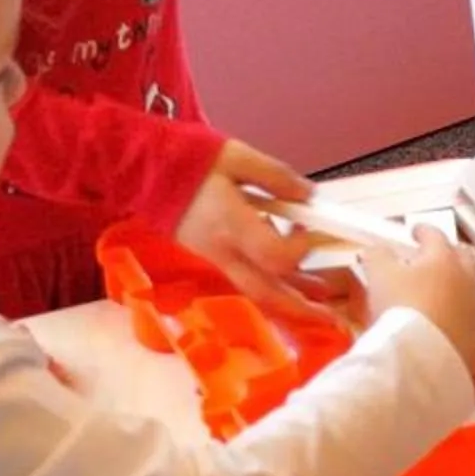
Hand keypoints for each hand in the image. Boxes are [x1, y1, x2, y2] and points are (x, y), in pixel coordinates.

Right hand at [172, 141, 328, 320]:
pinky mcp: (211, 256)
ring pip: (255, 291)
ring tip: (320, 302)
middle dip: (299, 308)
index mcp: (230, 225)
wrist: (143, 171)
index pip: (273, 256)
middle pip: (264, 293)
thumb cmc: (190, 160)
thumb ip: (276, 176)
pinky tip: (293, 279)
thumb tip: (309, 195)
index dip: (299, 249)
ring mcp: (214, 257)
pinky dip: (272, 284)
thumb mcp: (238, 157)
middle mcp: (222, 250)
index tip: (308, 227)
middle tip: (331, 318)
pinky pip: (246, 279)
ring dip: (289, 300)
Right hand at [357, 231, 474, 381]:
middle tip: (445, 258)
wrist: (416, 354)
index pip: (436, 237)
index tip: (417, 231)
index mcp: (443, 262)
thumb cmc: (398, 306)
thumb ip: (378, 257)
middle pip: (469, 264)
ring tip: (467, 308)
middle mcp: (467, 286)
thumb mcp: (379, 274)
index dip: (425, 232)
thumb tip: (376, 251)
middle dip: (457, 257)